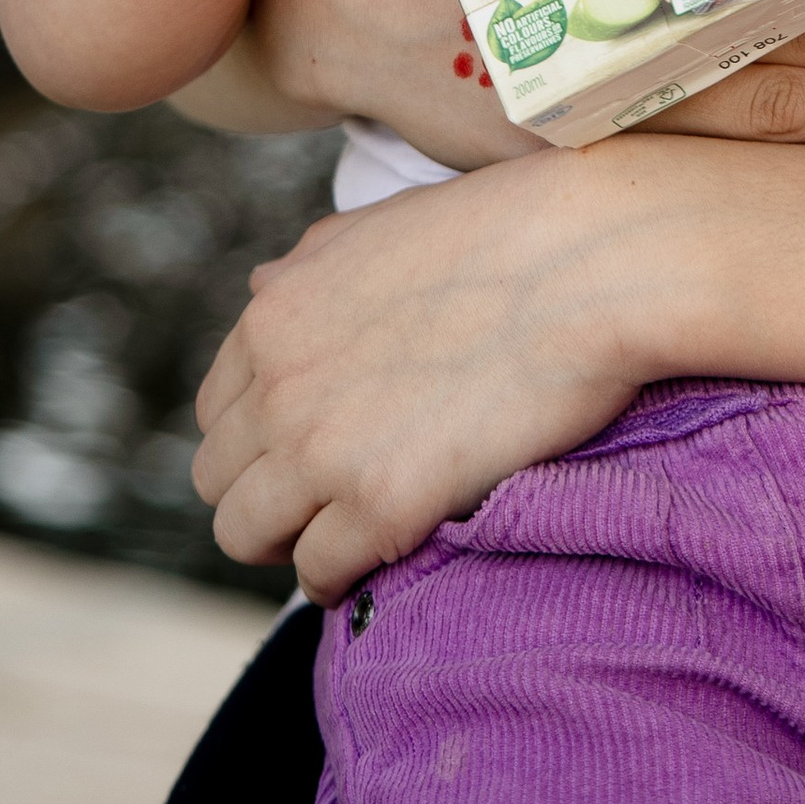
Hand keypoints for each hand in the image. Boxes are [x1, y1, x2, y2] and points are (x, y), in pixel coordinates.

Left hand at [194, 154, 643, 598]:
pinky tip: (379, 558)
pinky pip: (318, 573)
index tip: (304, 453)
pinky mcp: (382, 505)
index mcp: (273, 315)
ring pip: (246, 536)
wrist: (588, 264)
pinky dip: (340, 576)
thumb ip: (307, 265)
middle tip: (326, 502)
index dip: (259, 440)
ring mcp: (323, 449)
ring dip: (290, 542)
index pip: (216, 413)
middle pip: (219, 483)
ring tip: (344, 537)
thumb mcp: (378, 227)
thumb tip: (258, 287)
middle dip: (266, 495)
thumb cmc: (504, 234)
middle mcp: (279, 386)